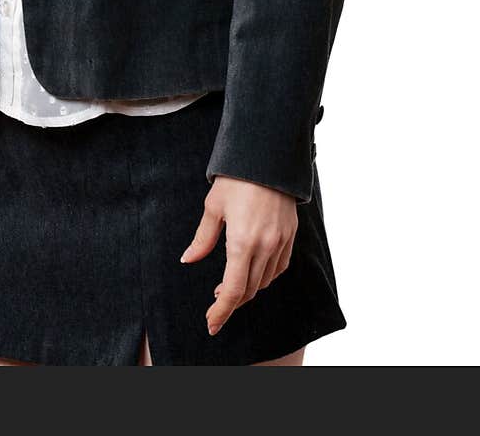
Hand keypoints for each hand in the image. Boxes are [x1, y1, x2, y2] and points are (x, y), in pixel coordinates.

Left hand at [180, 175, 297, 334]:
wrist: (269, 156)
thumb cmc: (237, 179)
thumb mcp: (213, 207)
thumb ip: (203, 239)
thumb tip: (189, 260)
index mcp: (242, 242)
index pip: (232, 290)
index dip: (221, 311)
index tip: (211, 323)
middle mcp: (265, 247)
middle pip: (248, 290)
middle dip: (231, 302)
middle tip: (215, 304)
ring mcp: (280, 242)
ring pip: (264, 281)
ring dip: (247, 289)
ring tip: (229, 285)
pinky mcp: (290, 236)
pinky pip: (279, 268)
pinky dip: (265, 276)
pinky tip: (253, 271)